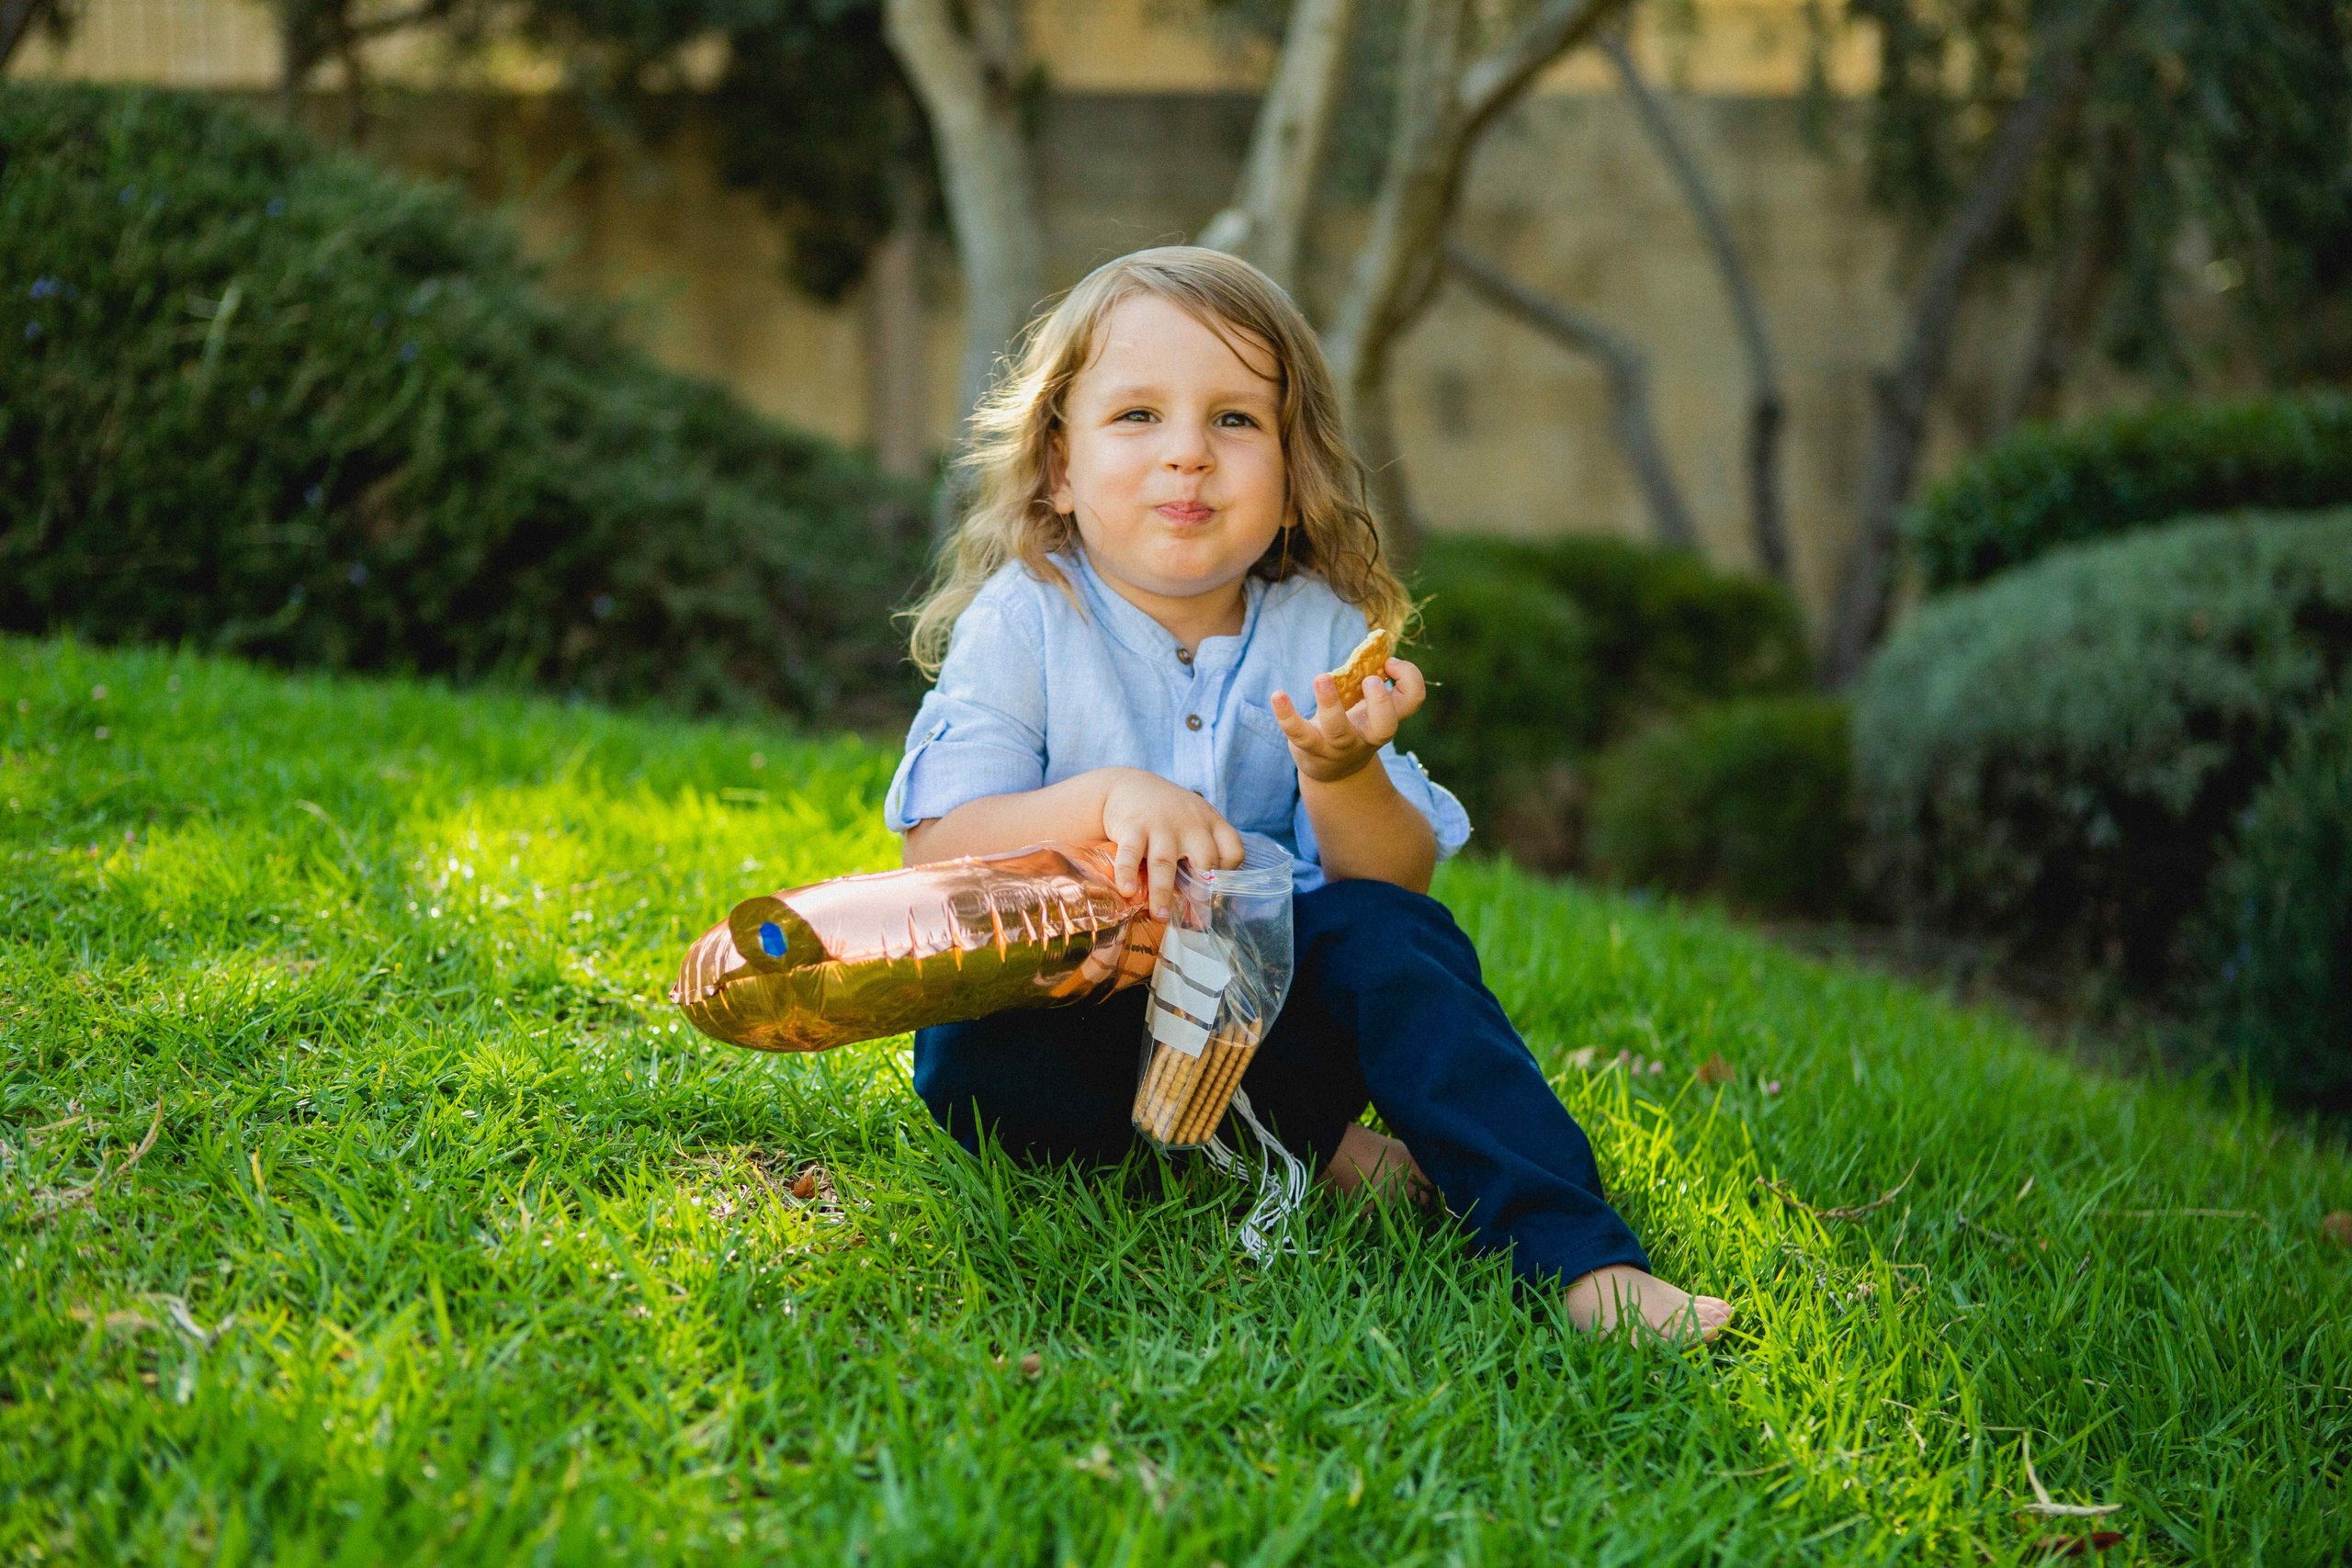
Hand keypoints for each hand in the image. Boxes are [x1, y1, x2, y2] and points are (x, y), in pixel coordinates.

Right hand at [1100, 769, 1245, 917]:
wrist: (1129, 786)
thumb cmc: (1168, 816)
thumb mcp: (1193, 825)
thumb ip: (1201, 858)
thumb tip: (1201, 911)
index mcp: (1212, 823)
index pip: (1233, 851)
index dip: (1228, 876)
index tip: (1215, 896)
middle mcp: (1191, 823)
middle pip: (1204, 861)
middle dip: (1200, 893)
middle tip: (1195, 919)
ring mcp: (1161, 824)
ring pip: (1165, 863)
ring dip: (1162, 893)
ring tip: (1160, 917)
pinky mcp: (1133, 826)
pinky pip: (1131, 853)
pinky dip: (1127, 874)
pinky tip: (1128, 892)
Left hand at [1270, 658, 1426, 784]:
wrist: (1333, 773)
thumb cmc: (1356, 727)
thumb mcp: (1370, 707)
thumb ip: (1375, 680)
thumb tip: (1374, 650)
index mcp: (1386, 719)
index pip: (1413, 700)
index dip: (1409, 676)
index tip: (1389, 662)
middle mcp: (1368, 736)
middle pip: (1385, 726)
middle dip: (1380, 702)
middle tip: (1371, 679)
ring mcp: (1339, 746)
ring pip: (1338, 730)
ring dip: (1330, 703)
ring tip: (1322, 677)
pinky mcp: (1310, 748)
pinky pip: (1298, 733)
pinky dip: (1286, 714)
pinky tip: (1278, 695)